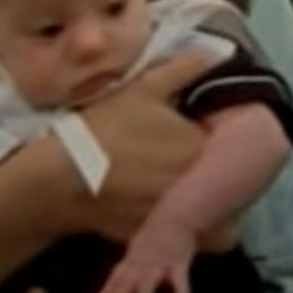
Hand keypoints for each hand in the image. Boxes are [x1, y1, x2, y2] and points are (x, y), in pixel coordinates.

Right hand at [63, 52, 215, 240]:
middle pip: (226, 180)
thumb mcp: (144, 88)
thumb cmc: (104, 129)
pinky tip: (172, 209)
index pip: (231, 144)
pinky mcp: (158, 236)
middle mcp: (195, 185)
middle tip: (197, 156)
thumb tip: (219, 54)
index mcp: (198, 147)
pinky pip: (192, 238)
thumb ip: (185, 68)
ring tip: (191, 186)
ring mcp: (178, 215)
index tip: (204, 130)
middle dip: (218, 169)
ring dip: (212, 202)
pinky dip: (191, 227)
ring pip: (216, 214)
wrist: (60, 180)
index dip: (220, 136)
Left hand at [92, 218, 197, 292]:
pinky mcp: (179, 262)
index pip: (115, 279)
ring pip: (148, 284)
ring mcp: (160, 262)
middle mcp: (142, 262)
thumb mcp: (139, 243)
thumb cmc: (159, 228)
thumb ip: (131, 260)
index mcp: (132, 258)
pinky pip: (180, 281)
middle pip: (126, 284)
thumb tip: (119, 274)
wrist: (178, 213)